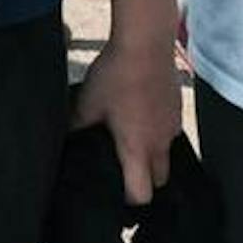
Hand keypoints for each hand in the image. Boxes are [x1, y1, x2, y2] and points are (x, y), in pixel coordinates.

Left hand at [73, 40, 180, 204]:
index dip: (128, 198)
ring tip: (128, 138)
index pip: (142, 193)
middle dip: (144, 180)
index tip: (115, 189)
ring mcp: (173, 127)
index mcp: (138, 148)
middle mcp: (161, 143)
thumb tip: (64, 139)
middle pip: (159, 180)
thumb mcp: (87, 102)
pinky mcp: (177, 110)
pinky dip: (157, 133)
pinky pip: (170, 134)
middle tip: (121, 167)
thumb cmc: (115, 75)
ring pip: (166, 155)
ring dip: (151, 155)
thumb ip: (76, 126)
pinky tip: (139, 114)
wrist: (145, 44)